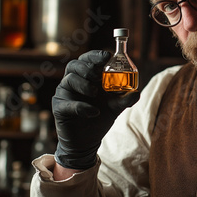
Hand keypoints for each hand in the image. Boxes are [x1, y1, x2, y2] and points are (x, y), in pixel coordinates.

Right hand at [52, 50, 139, 169]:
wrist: (87, 141)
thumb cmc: (100, 117)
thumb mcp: (116, 107)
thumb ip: (125, 99)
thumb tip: (137, 92)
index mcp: (87, 77)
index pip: (87, 59)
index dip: (95, 55)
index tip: (106, 56)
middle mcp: (73, 82)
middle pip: (74, 65)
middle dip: (88, 68)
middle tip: (98, 76)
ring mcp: (65, 94)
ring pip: (69, 80)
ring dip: (83, 84)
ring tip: (95, 92)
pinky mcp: (59, 108)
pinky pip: (67, 103)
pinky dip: (81, 106)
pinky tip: (93, 112)